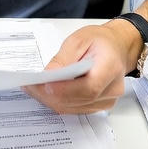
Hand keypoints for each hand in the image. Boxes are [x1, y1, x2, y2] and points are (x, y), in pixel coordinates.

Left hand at [24, 20, 140, 114]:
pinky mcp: (99, 105)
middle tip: (30, 86)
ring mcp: (107, 100)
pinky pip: (76, 109)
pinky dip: (59, 102)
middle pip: (80, 100)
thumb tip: (48, 75)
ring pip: (75, 108)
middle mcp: (112, 88)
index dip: (66, 89)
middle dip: (51, 95)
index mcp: (110, 67)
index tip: (46, 85)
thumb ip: (64, 58)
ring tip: (34, 88)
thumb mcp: (79, 39)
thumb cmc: (100, 41)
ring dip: (52, 100)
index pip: (90, 87)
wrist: (116, 47)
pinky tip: (45, 93)